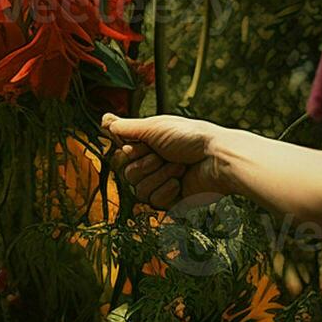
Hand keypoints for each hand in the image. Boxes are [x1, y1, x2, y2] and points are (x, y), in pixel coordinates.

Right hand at [101, 113, 229, 209]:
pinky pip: (154, 202)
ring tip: (177, 167)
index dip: (128, 153)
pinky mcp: (172, 200)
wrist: (218, 158)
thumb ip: (125, 127)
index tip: (139, 146)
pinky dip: (166, 190)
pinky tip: (180, 182)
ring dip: (158, 176)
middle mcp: (153, 163)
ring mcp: (163, 182)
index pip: (120, 156)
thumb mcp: (154, 126)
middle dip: (144, 165)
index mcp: (148, 145)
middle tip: (162, 156)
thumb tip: (104, 120)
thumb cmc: (190, 137)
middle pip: (127, 174)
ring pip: (139, 189)